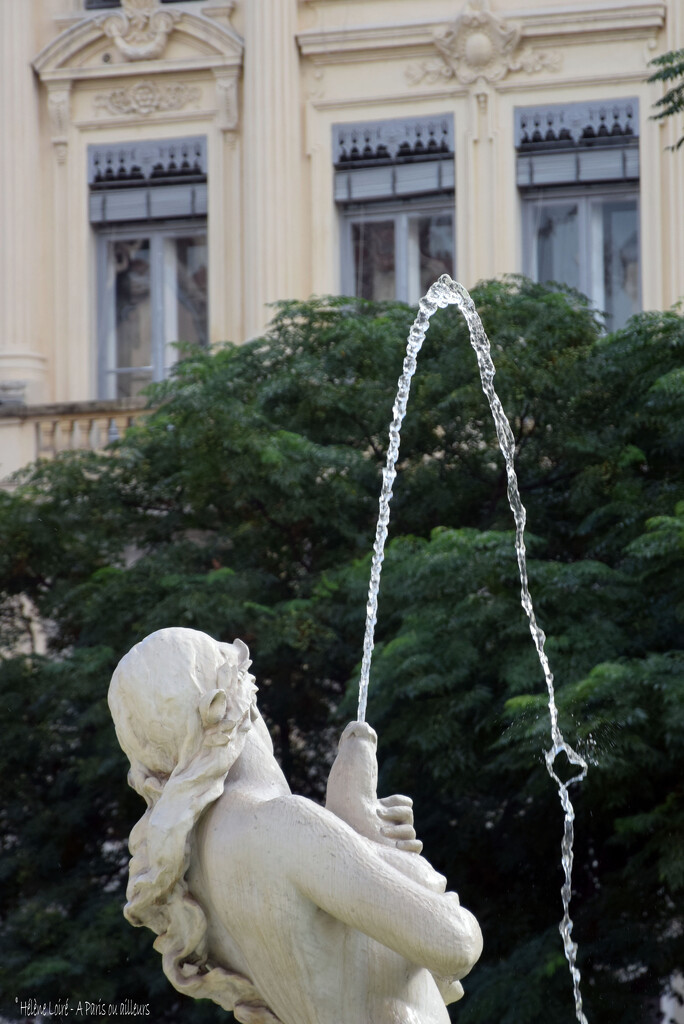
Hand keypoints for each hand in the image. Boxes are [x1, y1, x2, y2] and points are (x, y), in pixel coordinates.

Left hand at [325, 721, 422, 853]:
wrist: (348, 812)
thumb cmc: (350, 783)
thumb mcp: (354, 753)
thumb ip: (358, 736)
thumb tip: (362, 725)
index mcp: (376, 809)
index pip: (401, 805)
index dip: (394, 802)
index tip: (380, 804)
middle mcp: (382, 825)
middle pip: (406, 814)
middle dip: (395, 811)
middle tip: (377, 813)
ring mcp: (388, 838)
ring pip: (410, 826)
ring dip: (396, 823)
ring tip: (377, 824)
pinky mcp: (393, 853)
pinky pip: (416, 845)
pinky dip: (408, 843)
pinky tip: (392, 841)